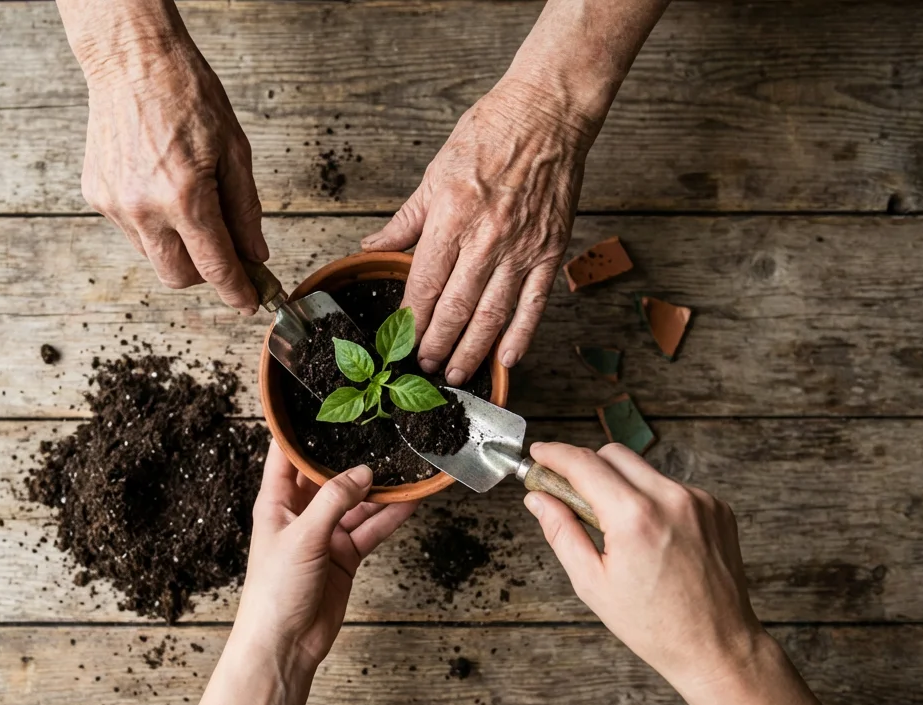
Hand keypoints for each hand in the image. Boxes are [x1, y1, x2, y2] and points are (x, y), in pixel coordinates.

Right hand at [58, 0, 266, 314]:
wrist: (132, 62)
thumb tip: (255, 254)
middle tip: (224, 251)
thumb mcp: (235, 150)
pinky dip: (153, 223)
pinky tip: (159, 185)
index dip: (237, 291)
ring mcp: (115, 205)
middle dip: (205, 274)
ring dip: (177, 246)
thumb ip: (245, 209)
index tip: (250, 302)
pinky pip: (131, 230)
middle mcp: (144, 208)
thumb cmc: (187, 95)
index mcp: (185, 196)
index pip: (215, 266)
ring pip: (153, 255)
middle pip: (178, 277)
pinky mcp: (96, 196)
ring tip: (188, 201)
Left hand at [234, 441, 416, 671]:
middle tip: (380, 427)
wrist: (285, 645)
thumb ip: (334, 501)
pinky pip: (371, 529)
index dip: (301, 428)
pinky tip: (412, 501)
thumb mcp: (303, 537)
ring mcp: (325, 534)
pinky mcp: (344, 556)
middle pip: (330, 475)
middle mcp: (301, 513)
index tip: (324, 400)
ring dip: (380, 488)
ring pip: (357, 502)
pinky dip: (391, 517)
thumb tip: (364, 471)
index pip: (286, 454)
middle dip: (353, 455)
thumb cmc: (276, 591)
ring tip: (407, 462)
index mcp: (276, 501)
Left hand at [361, 78, 595, 383]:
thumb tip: (372, 245)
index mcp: (451, 217)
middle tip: (424, 369)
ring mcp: (522, 248)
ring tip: (456, 373)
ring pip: (492, 314)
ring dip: (472, 351)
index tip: (401, 343)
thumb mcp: (434, 173)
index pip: (424, 284)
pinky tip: (507, 359)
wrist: (547, 114)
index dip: (411, 321)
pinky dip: (521, 335)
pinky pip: (534, 303)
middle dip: (436, 345)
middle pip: (455, 308)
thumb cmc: (489, 134)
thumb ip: (406, 220)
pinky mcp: (550, 250)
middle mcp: (486, 238)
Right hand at [523, 442, 763, 689]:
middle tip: (572, 495)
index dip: (555, 454)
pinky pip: (672, 488)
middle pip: (614, 454)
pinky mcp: (717, 508)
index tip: (539, 454)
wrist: (716, 646)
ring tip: (619, 530)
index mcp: (634, 518)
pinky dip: (653, 501)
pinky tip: (653, 537)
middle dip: (587, 466)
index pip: (585, 464)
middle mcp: (670, 499)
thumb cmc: (653, 624)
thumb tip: (538, 499)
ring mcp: (699, 501)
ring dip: (622, 486)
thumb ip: (561, 532)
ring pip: (644, 470)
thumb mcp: (591, 583)